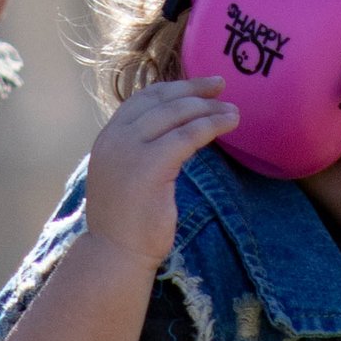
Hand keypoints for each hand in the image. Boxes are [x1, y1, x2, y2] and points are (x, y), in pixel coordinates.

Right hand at [85, 77, 239, 274]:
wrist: (115, 254)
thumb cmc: (126, 223)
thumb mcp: (124, 176)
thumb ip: (140, 152)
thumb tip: (173, 134)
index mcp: (107, 138)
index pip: (142, 100)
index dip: (173, 88)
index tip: (199, 86)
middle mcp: (115, 138)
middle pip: (161, 101)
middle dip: (194, 89)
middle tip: (221, 86)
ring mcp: (129, 150)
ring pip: (176, 114)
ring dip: (208, 108)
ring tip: (232, 110)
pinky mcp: (150, 166)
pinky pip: (187, 136)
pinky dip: (211, 125)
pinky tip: (229, 124)